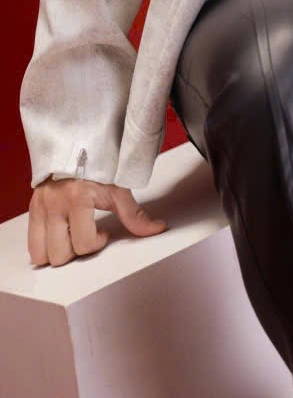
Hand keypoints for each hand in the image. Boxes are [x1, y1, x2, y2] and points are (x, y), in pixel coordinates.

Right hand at [27, 177, 168, 267]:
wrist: (77, 143)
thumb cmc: (98, 164)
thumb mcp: (118, 188)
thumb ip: (135, 215)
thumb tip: (157, 229)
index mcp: (77, 199)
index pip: (84, 243)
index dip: (97, 243)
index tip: (103, 232)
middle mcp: (54, 205)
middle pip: (59, 254)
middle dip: (76, 251)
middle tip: (86, 234)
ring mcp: (40, 207)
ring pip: (40, 254)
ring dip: (57, 251)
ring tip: (71, 236)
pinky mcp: (32, 208)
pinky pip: (31, 243)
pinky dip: (44, 246)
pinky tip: (60, 233)